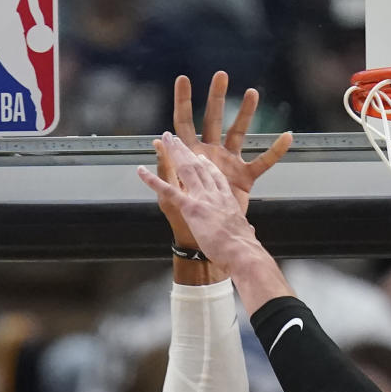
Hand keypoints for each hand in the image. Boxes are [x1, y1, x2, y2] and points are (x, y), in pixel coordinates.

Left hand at [139, 131, 260, 270]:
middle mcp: (214, 194)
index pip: (216, 178)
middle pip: (199, 167)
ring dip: (173, 153)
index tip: (202, 158)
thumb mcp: (246, 233)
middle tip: (177, 140)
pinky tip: (141, 172)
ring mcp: (202, 199)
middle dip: (187, 151)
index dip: (208, 166)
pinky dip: (152, 180)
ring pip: (185, 170)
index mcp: (227, 201)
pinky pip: (168, 191)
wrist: (242, 251)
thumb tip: (249, 230)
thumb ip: (245, 229)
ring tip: (165, 141)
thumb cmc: (244, 247)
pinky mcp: (190, 208)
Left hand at [150, 73, 291, 248]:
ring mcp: (228, 164)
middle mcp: (210, 154)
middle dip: (216, 97)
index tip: (183, 78)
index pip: (184, 123)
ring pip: (239, 132)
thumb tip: (156, 142)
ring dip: (245, 113)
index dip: (183, 101)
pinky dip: (275, 151)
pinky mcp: (244, 178)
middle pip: (212, 119)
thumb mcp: (172, 193)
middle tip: (221, 75)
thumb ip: (167, 166)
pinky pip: (263, 163)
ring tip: (253, 93)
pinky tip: (288, 136)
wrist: (206, 237)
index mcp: (190, 155)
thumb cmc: (185, 219)